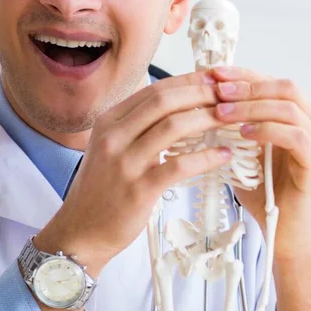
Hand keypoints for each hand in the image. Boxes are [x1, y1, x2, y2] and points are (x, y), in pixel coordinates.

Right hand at [34, 71, 234, 275]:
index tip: (212, 79)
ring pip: (172, 127)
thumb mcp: (109, 147)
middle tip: (226, 94)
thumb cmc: (101, 190)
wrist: (81, 231)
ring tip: (230, 118)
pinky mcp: (139, 190)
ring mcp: (125, 162)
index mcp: (109, 121)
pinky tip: (223, 155)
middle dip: (200, 93)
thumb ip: (135, 126)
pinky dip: (206, 157)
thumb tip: (176, 107)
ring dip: (206, 119)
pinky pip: (179, 166)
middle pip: (164, 102)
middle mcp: (114, 136)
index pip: (153, 90)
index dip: (187, 82)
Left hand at [211, 66, 310, 259]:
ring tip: (222, 112)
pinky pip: (295, 136)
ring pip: (289, 108)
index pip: (272, 82)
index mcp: (298, 118)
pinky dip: (267, 130)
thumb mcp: (243, 151)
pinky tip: (243, 134)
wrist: (283, 234)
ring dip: (252, 106)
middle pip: (285, 87)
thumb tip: (201, 101)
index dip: (244, 75)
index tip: (214, 74)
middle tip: (218, 90)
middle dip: (248, 85)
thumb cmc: (262, 193)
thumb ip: (233, 126)